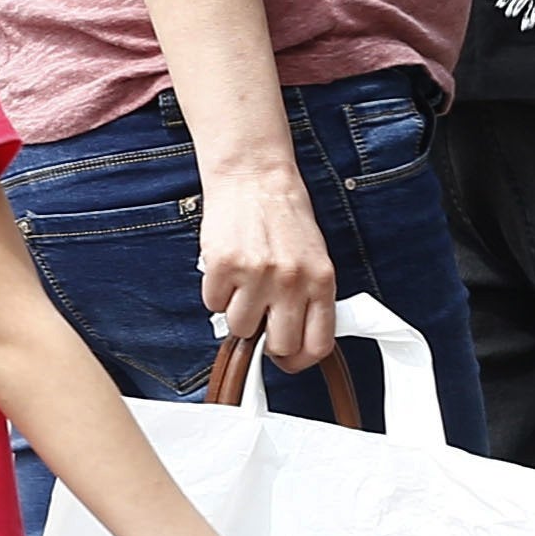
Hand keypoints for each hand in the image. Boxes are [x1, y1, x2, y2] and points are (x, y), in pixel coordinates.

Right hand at [190, 143, 337, 375]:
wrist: (254, 176)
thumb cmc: (284, 216)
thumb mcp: (313, 258)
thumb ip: (309, 297)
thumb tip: (293, 338)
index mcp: (321, 280)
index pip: (317, 344)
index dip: (299, 359)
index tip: (287, 357)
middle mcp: (292, 280)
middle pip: (279, 346)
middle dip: (265, 341)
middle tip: (260, 320)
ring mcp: (257, 274)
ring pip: (240, 328)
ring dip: (237, 312)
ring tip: (243, 284)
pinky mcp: (223, 265)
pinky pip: (213, 304)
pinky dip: (216, 292)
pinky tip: (227, 270)